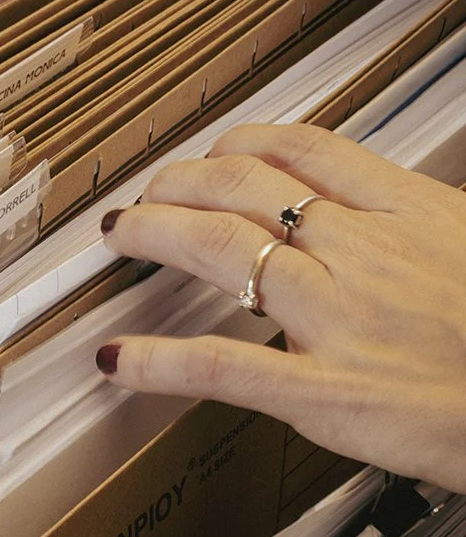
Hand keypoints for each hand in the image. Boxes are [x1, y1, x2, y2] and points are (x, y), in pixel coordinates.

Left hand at [97, 124, 465, 493]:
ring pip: (222, 249)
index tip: (215, 150)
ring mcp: (340, 319)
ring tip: (121, 236)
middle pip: (244, 186)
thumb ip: (418, 226)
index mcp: (409, 213)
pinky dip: (160, 362)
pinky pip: (224, 366)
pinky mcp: (327, 392)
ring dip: (155, 233)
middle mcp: (364, 253)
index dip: (242, 143)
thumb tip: (373, 219)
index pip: (304, 150)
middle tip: (147, 194)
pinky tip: (118, 360)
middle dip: (179, 181)